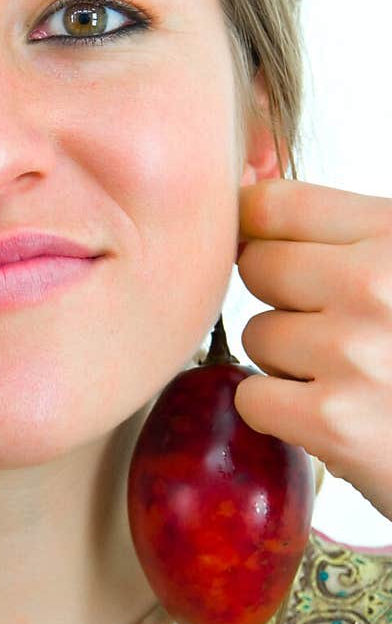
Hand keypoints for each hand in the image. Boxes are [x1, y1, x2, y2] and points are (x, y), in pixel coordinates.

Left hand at [235, 178, 391, 520]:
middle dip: (282, 299)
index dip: (256, 230)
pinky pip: (253, 398)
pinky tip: (332, 416)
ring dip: (288, 361)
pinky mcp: (336, 421)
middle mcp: (378, 283)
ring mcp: (355, 351)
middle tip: (334, 329)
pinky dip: (281, 414)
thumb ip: (352, 237)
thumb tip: (246, 202)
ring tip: (351, 376)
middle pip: (257, 266)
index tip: (270, 252)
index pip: (275, 205)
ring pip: (257, 334)